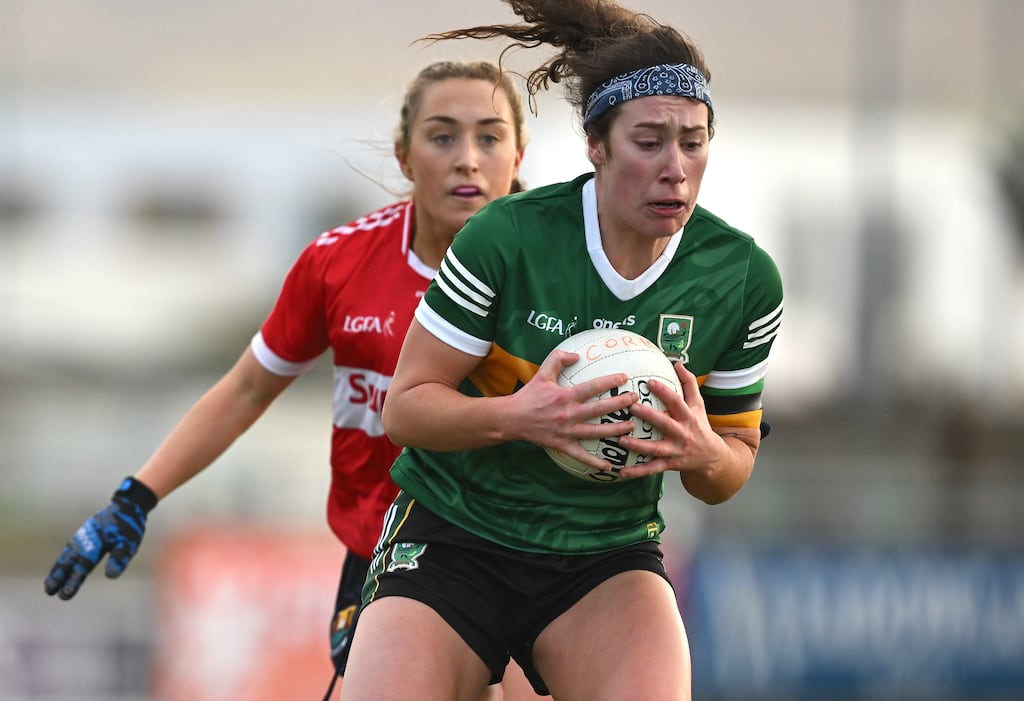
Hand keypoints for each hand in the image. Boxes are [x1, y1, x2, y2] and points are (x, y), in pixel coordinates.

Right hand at [44, 477, 157, 599]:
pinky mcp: (84, 532)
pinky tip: (61, 564)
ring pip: (66, 555)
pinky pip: (69, 548)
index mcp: (95, 545)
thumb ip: (119, 559)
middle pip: (68, 562)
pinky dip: (63, 558)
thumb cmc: (129, 526)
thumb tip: (110, 576)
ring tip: (49, 583)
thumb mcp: (129, 543)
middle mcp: (84, 541)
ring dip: (57, 569)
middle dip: (58, 577)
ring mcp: (82, 536)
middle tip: (49, 592)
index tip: (63, 596)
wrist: (127, 505)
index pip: (81, 568)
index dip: (73, 582)